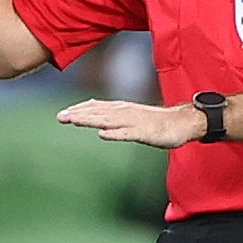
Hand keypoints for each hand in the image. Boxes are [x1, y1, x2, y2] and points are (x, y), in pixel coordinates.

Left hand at [58, 98, 205, 149]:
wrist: (182, 122)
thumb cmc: (156, 121)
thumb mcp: (131, 117)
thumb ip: (114, 118)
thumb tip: (97, 122)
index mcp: (121, 109)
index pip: (96, 107)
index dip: (79, 110)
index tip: (63, 113)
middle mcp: (125, 112)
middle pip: (98, 113)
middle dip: (78, 114)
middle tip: (60, 117)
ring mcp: (134, 122)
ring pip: (109, 120)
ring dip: (91, 120)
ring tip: (74, 120)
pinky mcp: (144, 133)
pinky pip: (128, 134)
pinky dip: (115, 134)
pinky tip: (103, 134)